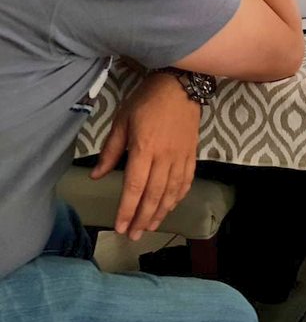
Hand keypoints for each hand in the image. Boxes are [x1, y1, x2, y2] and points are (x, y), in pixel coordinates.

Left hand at [90, 72, 199, 239]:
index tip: (119, 227)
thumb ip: (111, 150)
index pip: (134, 187)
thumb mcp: (122, 121)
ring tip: (150, 227)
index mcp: (144, 149)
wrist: (181, 86)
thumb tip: (96, 175)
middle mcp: (164, 157)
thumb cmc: (146, 101)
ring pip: (171, 192)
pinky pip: (186, 180)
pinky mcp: (192, 154)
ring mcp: (181, 157)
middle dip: (142, 218)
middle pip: (154, 195)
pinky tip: (171, 206)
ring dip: (161, 212)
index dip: (127, 210)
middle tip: (133, 235)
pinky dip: (178, 196)